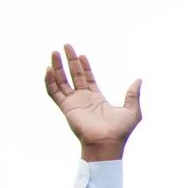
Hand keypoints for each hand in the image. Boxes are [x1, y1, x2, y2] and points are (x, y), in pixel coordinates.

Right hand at [43, 44, 140, 161]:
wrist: (108, 142)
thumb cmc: (120, 130)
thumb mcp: (131, 109)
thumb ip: (133, 94)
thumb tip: (138, 79)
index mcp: (96, 98)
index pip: (87, 78)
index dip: (84, 66)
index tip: (81, 54)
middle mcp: (83, 98)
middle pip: (73, 75)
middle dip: (69, 60)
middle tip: (66, 46)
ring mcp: (73, 102)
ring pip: (61, 81)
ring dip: (57, 67)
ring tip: (54, 52)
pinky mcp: (66, 107)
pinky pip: (54, 92)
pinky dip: (50, 81)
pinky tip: (49, 69)